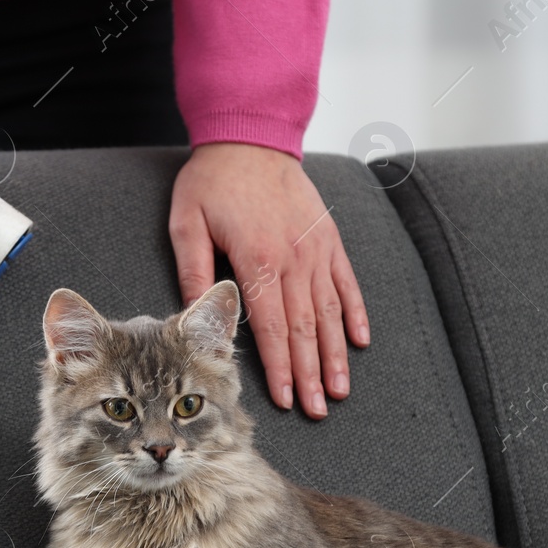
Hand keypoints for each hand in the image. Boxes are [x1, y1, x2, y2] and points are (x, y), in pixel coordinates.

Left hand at [169, 143, 369, 419]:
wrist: (250, 136)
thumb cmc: (212, 180)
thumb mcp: (187, 224)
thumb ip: (194, 273)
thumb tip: (193, 319)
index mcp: (256, 261)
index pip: (270, 328)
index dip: (279, 368)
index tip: (286, 400)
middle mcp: (293, 260)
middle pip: (305, 329)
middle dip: (311, 375)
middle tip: (317, 411)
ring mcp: (315, 250)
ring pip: (330, 312)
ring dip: (336, 355)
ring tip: (339, 390)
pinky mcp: (328, 239)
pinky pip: (346, 282)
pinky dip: (355, 314)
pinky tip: (359, 342)